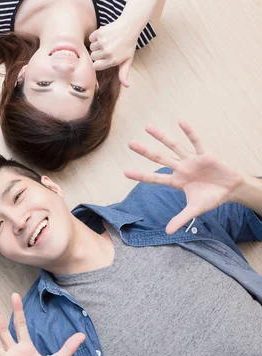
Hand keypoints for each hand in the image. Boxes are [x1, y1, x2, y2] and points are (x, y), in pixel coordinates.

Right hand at [89, 19, 140, 86]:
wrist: (130, 26)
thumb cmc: (129, 45)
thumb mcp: (128, 60)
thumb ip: (124, 73)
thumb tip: (126, 85)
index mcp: (113, 60)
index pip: (96, 66)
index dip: (99, 62)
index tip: (104, 58)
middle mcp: (107, 52)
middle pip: (93, 56)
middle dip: (98, 53)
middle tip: (106, 48)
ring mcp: (103, 42)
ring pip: (91, 47)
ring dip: (97, 45)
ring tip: (106, 41)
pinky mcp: (100, 33)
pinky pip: (91, 38)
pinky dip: (95, 37)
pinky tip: (104, 35)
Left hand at [124, 121, 245, 233]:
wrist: (231, 190)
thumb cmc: (211, 198)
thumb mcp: (194, 210)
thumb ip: (180, 219)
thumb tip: (167, 232)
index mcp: (176, 181)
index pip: (154, 178)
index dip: (140, 175)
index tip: (124, 172)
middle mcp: (181, 168)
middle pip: (159, 158)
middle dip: (145, 151)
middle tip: (130, 144)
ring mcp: (192, 160)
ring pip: (174, 146)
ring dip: (161, 137)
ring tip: (148, 127)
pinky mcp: (205, 154)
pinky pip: (197, 141)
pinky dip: (190, 132)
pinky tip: (180, 122)